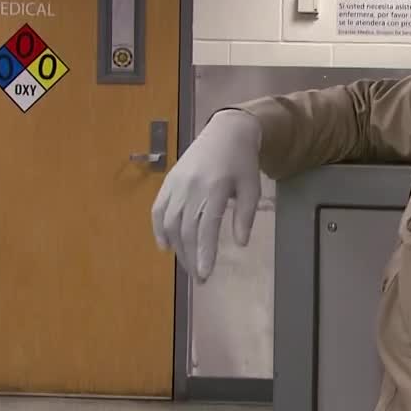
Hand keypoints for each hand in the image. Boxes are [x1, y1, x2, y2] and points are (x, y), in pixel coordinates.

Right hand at [151, 109, 262, 282]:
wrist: (226, 131)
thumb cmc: (242, 162)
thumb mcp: (252, 187)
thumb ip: (246, 216)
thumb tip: (240, 244)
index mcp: (216, 188)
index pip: (207, 227)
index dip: (204, 253)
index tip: (205, 275)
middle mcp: (192, 186)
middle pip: (186, 230)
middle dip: (192, 257)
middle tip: (199, 279)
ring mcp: (177, 183)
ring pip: (170, 223)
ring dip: (177, 248)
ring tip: (187, 265)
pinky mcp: (169, 181)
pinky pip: (158, 209)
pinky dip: (159, 230)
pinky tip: (165, 246)